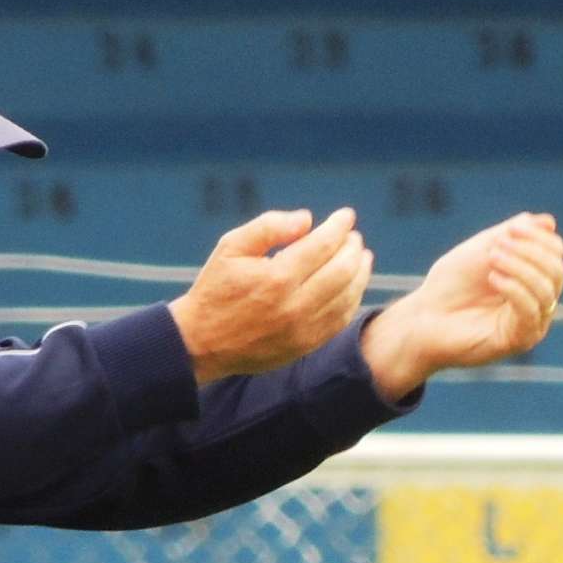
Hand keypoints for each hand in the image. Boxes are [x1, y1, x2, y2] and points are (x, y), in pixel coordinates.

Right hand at [169, 208, 372, 384]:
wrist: (201, 342)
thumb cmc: (216, 288)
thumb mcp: (231, 247)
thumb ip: (269, 226)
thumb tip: (308, 219)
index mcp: (276, 277)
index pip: (323, 245)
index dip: (339, 227)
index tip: (346, 216)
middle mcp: (294, 305)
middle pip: (342, 270)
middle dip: (353, 248)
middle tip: (354, 237)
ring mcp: (302, 329)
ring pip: (347, 297)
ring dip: (360, 273)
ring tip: (361, 257)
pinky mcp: (304, 346)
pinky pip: (339, 320)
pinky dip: (352, 299)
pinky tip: (352, 286)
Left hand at [360, 211, 562, 398]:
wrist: (425, 318)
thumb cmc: (451, 284)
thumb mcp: (483, 249)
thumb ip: (515, 234)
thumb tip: (549, 222)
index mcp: (532, 277)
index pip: (555, 252)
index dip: (538, 236)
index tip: (511, 229)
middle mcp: (537, 301)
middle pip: (556, 270)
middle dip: (530, 251)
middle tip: (497, 246)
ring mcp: (531, 322)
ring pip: (547, 289)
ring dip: (520, 267)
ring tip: (491, 259)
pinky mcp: (520, 340)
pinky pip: (531, 311)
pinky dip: (515, 289)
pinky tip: (493, 279)